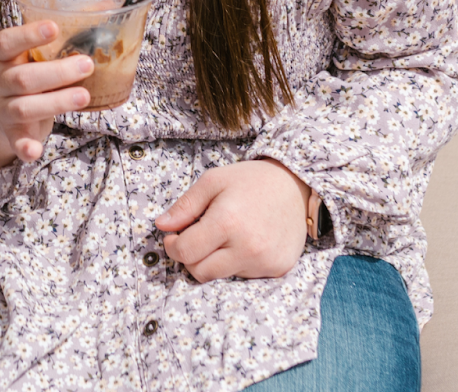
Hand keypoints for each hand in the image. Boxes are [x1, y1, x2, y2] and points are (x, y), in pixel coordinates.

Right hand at [0, 20, 92, 183]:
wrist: (2, 109)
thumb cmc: (27, 72)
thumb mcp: (34, 54)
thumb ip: (59, 38)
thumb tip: (104, 8)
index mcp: (1, 56)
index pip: (7, 41)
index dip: (29, 34)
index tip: (55, 27)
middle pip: (23, 77)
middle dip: (57, 72)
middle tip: (87, 64)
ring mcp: (3, 108)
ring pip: (25, 107)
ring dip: (56, 102)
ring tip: (84, 96)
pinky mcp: (12, 132)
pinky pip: (16, 141)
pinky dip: (25, 147)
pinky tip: (36, 151)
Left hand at [155, 159, 310, 281]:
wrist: (296, 186)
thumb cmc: (250, 181)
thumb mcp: (212, 181)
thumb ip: (185, 206)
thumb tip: (161, 226)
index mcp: (227, 222)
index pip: (185, 252)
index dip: (172, 246)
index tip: (174, 236)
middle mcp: (247, 248)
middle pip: (200, 272)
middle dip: (190, 257)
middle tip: (195, 238)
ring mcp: (264, 262)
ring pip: (221, 276)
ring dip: (214, 260)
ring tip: (224, 236)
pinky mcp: (278, 269)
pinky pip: (245, 276)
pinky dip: (236, 263)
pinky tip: (244, 242)